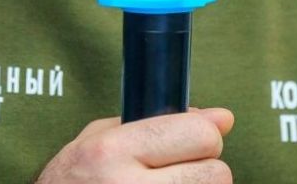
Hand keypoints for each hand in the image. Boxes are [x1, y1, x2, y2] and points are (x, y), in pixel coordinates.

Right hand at [36, 107, 234, 182]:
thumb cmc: (73, 180)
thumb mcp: (99, 139)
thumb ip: (158, 123)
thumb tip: (223, 119)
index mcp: (112, 152)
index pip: (199, 135)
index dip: (202, 136)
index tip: (190, 142)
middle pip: (216, 174)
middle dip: (205, 169)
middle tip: (178, 172)